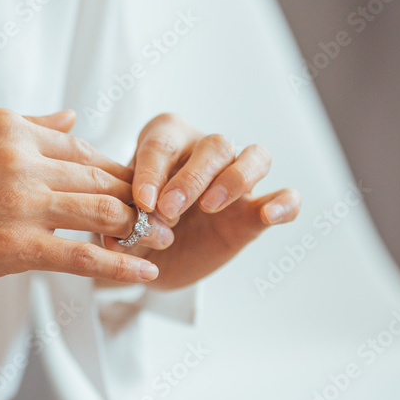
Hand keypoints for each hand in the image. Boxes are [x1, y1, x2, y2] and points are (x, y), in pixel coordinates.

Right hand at [0, 109, 166, 320]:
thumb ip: (22, 126)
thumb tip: (73, 118)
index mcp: (7, 126)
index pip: (82, 148)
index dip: (112, 172)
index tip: (127, 191)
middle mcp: (19, 156)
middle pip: (102, 176)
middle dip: (137, 199)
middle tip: (160, 216)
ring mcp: (18, 201)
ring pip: (104, 210)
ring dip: (139, 228)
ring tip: (157, 240)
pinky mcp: (13, 247)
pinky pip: (84, 255)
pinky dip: (122, 263)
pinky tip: (145, 270)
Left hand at [99, 113, 300, 289]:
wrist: (155, 258)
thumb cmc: (136, 226)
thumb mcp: (120, 224)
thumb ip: (118, 224)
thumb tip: (112, 237)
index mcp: (166, 140)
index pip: (163, 144)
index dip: (152, 171)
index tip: (142, 201)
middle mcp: (206, 151)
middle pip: (214, 145)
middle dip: (191, 177)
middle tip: (170, 209)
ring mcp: (236, 178)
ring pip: (254, 156)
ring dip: (234, 179)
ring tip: (210, 207)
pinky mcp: (256, 210)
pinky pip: (286, 196)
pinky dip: (284, 202)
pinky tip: (269, 214)